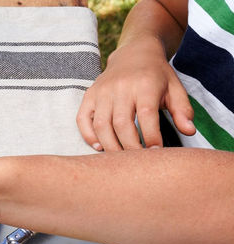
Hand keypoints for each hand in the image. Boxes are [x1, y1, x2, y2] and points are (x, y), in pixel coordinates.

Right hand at [75, 40, 194, 150]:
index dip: (151, 137)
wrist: (134, 53)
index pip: (147, 115)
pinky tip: (100, 146)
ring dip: (110, 146)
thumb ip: (182, 110)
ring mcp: (102, 91)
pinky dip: (89, 136)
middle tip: (138, 161)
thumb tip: (190, 131)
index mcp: (145, 84)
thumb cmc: (157, 76)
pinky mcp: (89, 95)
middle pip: (122, 124)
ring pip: (102, 125)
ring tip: (120, 159)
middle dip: (130, 147)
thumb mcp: (175, 88)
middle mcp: (121, 87)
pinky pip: (83, 120)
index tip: (156, 152)